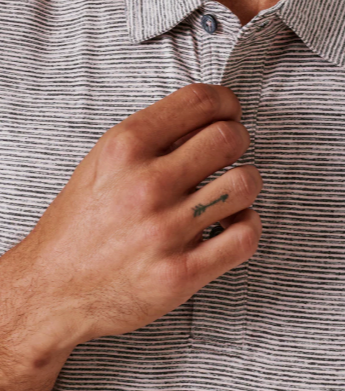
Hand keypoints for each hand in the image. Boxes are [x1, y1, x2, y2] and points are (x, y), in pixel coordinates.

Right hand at [10, 84, 261, 348]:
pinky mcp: (181, 273)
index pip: (198, 101)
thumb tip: (206, 117)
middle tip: (231, 152)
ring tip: (230, 192)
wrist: (51, 289)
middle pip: (229, 137)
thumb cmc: (80, 224)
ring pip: (245, 183)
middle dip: (239, 139)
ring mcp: (165, 230)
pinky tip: (230, 225)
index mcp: (125, 148)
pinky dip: (247, 225)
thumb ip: (152, 138)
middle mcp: (146, 185)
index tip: (229, 110)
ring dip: (246, 183)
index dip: (226, 101)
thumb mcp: (102, 163)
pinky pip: (245, 236)